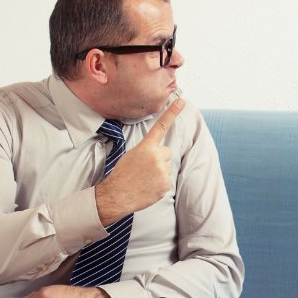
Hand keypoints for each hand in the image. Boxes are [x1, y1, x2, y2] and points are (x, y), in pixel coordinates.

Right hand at [95, 99, 183, 225]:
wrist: (116, 195)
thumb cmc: (122, 174)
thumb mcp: (131, 155)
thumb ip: (147, 150)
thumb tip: (160, 154)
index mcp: (146, 147)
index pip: (161, 126)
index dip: (172, 112)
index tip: (181, 101)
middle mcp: (156, 157)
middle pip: (167, 152)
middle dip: (160, 158)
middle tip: (145, 168)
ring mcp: (162, 171)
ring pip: (167, 167)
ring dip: (159, 172)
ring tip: (145, 179)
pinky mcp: (165, 185)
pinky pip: (166, 181)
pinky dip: (159, 184)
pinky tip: (148, 187)